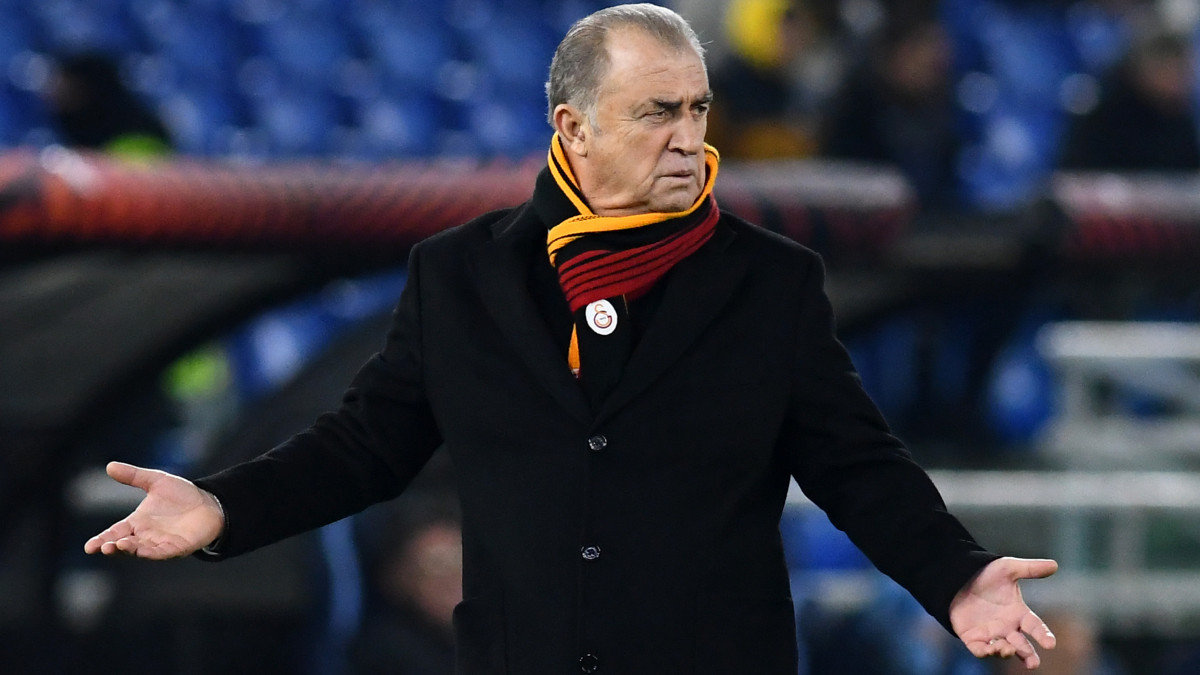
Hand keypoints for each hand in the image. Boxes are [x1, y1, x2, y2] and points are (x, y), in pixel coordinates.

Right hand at [83, 462, 224, 559]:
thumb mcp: (156, 481)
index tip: (88, 547)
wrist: (210, 503)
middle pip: (124, 545)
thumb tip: (109, 466)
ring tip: (118, 545)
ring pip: (140, 550)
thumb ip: (134, 476)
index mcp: (137, 522)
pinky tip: (142, 550)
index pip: (115, 533)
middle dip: (112, 547)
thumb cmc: (182, 495)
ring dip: (129, 550)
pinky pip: (161, 553)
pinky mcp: (176, 548)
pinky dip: (151, 552)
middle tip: (101, 547)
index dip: (101, 540)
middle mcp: (146, 536)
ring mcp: (160, 543)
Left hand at [950, 557, 1057, 669]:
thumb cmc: (986, 574)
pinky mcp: (973, 638)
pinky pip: (980, 649)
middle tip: (1033, 663)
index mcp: (1018, 613)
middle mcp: (1007, 627)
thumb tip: (1054, 565)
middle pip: (1021, 645)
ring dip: (1006, 652)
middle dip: (1028, 655)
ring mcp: (990, 634)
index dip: (1043, 635)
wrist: (957, 577)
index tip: (1050, 644)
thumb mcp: (1007, 568)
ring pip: (1002, 649)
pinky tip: (990, 649)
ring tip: (1007, 649)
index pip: (1035, 626)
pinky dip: (986, 652)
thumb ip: (1030, 569)